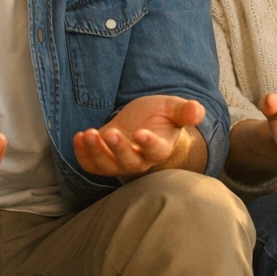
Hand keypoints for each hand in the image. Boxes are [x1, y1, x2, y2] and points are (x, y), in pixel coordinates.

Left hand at [73, 95, 203, 178]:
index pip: (156, 152)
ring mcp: (120, 163)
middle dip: (118, 150)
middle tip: (110, 133)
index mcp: (160, 148)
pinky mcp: (103, 161)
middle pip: (130, 163)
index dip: (149, 144)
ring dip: (96, 152)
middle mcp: (140, 160)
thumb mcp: (173, 108)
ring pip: (108, 167)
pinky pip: (91, 166)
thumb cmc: (160, 116)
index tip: (140, 133)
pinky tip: (78, 136)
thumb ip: (185, 111)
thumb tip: (197, 111)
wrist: (142, 123)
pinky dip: (81, 155)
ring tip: (87, 134)